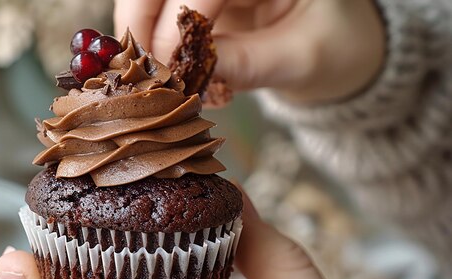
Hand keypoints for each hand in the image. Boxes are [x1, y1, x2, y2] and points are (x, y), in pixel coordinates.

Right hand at [114, 0, 384, 102]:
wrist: (336, 46)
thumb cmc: (333, 47)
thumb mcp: (300, 58)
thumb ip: (246, 63)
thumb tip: (186, 75)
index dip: (178, 21)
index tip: (169, 69)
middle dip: (141, 17)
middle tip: (138, 67)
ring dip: (139, 27)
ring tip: (148, 71)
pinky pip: (158, 7)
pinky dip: (150, 36)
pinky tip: (163, 66)